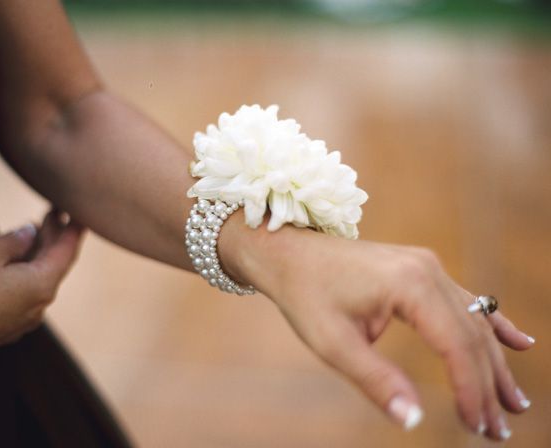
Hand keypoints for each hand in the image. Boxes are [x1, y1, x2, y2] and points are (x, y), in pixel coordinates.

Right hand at [0, 210, 82, 366]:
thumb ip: (13, 241)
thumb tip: (30, 232)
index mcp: (42, 285)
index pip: (67, 251)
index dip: (74, 230)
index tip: (79, 213)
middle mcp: (40, 306)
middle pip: (55, 266)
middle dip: (54, 238)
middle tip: (53, 213)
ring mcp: (23, 321)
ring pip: (39, 281)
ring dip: (38, 255)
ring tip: (35, 230)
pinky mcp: (4, 328)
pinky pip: (24, 295)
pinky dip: (25, 273)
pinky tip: (14, 262)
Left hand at [220, 214, 533, 440]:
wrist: (289, 253)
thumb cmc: (306, 295)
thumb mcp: (333, 344)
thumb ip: (375, 380)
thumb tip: (411, 420)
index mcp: (409, 285)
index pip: (456, 346)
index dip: (470, 390)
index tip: (476, 427)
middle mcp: (427, 270)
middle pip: (471, 334)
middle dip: (486, 383)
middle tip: (498, 430)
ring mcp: (426, 266)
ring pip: (472, 320)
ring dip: (492, 361)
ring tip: (514, 402)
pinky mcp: (420, 269)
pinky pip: (464, 300)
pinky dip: (490, 324)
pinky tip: (519, 341)